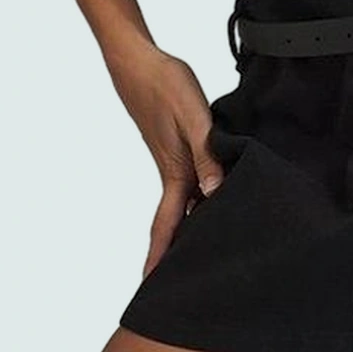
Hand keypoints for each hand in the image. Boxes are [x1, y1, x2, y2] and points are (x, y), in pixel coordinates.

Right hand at [103, 40, 227, 276]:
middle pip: (175, 222)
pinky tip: (210, 196)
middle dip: (176, 254)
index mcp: (174, 172)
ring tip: (201, 251)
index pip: (170, 225)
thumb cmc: (164, 84)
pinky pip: (187, 182)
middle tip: (181, 287)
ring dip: (189, 226)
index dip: (164, 258)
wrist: (138, 60)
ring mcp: (171, 159)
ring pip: (183, 202)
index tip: (155, 291)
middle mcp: (171, 172)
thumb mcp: (192, 116)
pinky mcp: (174, 145)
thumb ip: (206, 154)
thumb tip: (214, 195)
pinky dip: (197, 198)